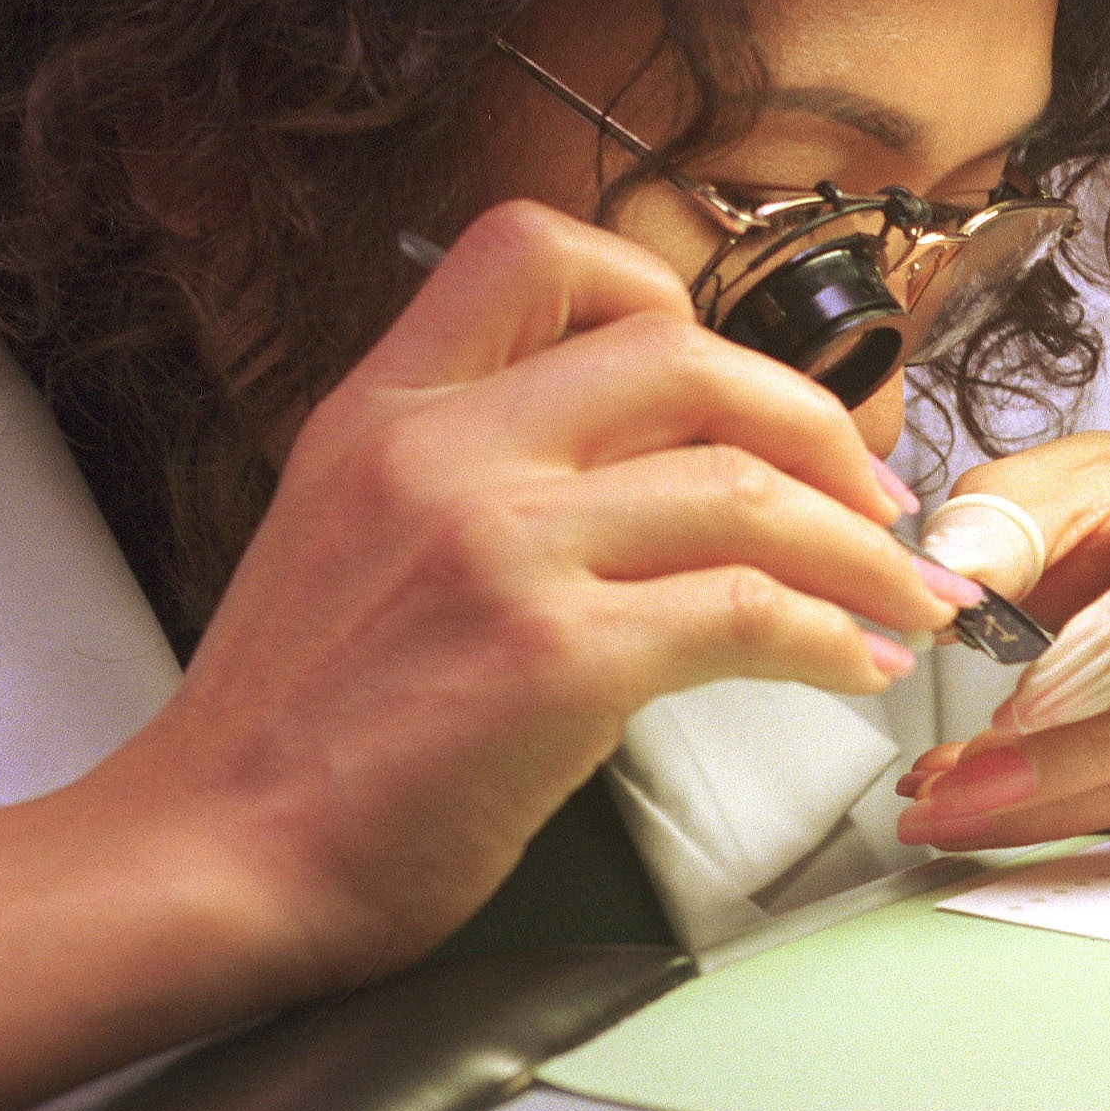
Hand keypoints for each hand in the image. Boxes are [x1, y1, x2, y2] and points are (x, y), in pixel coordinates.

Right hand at [89, 200, 969, 982]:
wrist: (208, 857)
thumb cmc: (288, 726)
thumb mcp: (353, 533)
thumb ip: (474, 471)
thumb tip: (648, 473)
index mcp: (387, 407)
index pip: (539, 253)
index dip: (663, 292)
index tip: (734, 381)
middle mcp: (447, 451)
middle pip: (687, 355)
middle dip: (815, 422)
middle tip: (871, 495)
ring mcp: (500, 546)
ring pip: (744, 484)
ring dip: (857, 545)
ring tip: (901, 595)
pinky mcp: (553, 657)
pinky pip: (745, 609)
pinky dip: (829, 634)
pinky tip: (851, 665)